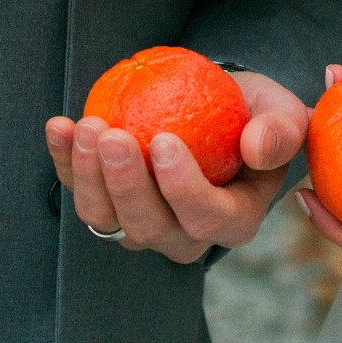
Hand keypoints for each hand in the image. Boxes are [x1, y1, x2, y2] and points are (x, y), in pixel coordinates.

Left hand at [45, 70, 307, 263]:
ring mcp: (143, 225)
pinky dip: (65, 162)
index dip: (181, 188)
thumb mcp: (282, 112)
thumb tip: (256, 147)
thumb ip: (280, 130)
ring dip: (88, 176)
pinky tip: (59, 127)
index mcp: (234, 220)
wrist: (219, 107)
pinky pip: (81, 192)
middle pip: (149, 226)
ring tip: (85, 128)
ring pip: (108, 219)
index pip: (207, 219)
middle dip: (125, 184)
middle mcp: (185, 235)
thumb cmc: (255, 113)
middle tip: (112, 135)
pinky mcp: (110, 206)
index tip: (163, 141)